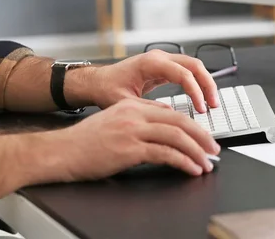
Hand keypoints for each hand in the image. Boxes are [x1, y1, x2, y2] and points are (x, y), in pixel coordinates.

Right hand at [44, 98, 220, 180]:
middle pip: (179, 122)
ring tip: (206, 163)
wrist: (60, 152)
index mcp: (133, 105)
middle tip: (214, 149)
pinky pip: (165, 154)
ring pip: (176, 137)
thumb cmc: (85, 141)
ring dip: (196, 151)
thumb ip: (139, 118)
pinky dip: (183, 162)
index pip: (172, 112)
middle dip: (202, 137)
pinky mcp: (129, 149)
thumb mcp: (115, 119)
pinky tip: (191, 169)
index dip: (193, 126)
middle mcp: (135, 114)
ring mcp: (133, 131)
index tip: (204, 138)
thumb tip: (165, 121)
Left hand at [74, 50, 219, 112]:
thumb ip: (149, 107)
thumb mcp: (126, 103)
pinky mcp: (163, 67)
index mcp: (151, 63)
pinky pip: (187, 71)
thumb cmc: (107, 89)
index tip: (201, 108)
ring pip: (194, 66)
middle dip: (208, 84)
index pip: (183, 74)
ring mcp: (162, 60)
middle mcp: (159, 57)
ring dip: (205, 83)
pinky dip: (197, 83)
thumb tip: (170, 114)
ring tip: (211, 102)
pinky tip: (200, 97)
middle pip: (195, 65)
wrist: (97, 82)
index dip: (196, 91)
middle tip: (213, 104)